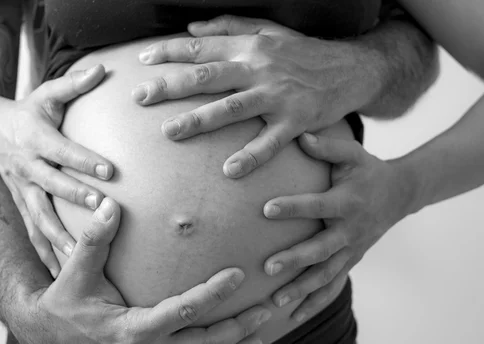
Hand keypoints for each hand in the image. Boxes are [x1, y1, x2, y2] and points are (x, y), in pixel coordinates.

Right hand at [0, 64, 113, 266]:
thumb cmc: (26, 111)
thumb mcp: (47, 94)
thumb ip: (74, 83)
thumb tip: (103, 68)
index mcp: (36, 140)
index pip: (63, 151)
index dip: (85, 160)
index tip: (110, 170)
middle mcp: (27, 168)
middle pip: (52, 186)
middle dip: (76, 199)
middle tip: (103, 210)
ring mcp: (22, 190)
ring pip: (39, 217)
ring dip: (57, 237)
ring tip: (77, 256)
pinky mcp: (21, 204)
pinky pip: (32, 232)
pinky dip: (44, 252)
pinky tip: (59, 274)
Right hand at [14, 198, 271, 343]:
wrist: (46, 336)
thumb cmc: (64, 300)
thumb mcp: (76, 269)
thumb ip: (95, 239)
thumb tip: (111, 204)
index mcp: (131, 328)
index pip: (182, 312)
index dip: (213, 294)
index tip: (238, 275)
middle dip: (238, 329)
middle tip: (268, 309)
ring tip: (262, 333)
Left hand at [135, 15, 370, 177]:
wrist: (349, 69)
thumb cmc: (303, 52)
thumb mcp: (268, 30)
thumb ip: (229, 27)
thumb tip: (191, 29)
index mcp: (249, 47)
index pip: (201, 48)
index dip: (169, 52)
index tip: (142, 61)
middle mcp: (259, 68)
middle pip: (208, 76)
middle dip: (170, 86)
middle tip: (140, 98)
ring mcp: (277, 96)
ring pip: (231, 107)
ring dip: (199, 120)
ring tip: (169, 132)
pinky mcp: (296, 121)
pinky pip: (270, 142)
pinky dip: (251, 156)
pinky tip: (230, 171)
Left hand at [262, 133, 411, 320]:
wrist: (399, 194)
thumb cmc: (367, 170)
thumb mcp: (352, 153)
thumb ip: (327, 146)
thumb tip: (298, 135)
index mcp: (347, 201)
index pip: (317, 206)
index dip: (293, 207)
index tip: (266, 209)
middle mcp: (350, 230)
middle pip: (321, 250)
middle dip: (295, 260)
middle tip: (268, 268)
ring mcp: (352, 250)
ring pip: (326, 275)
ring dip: (302, 290)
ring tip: (276, 302)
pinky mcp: (350, 262)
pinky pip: (333, 286)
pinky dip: (315, 303)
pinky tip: (293, 317)